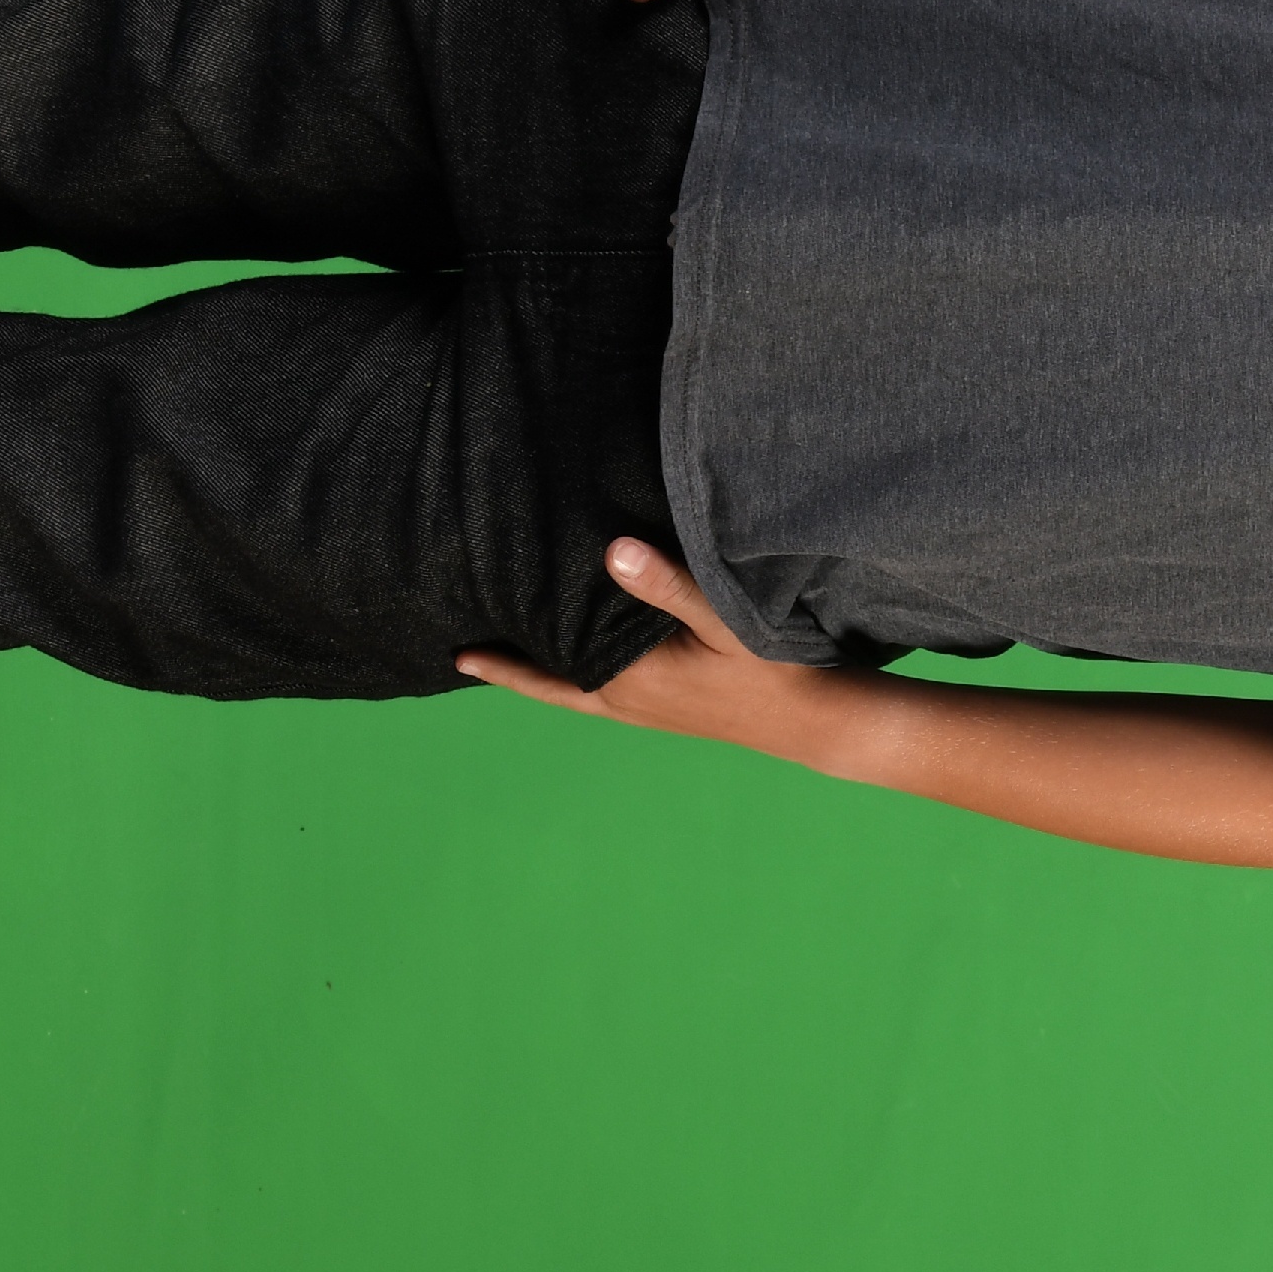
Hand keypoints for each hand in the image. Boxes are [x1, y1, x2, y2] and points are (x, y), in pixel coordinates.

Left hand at [457, 542, 859, 770]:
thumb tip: (610, 550)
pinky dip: (573, 679)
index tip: (459, 648)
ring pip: (572, 692)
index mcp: (628, 680)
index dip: (504, 660)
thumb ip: (667, 584)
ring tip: (502, 656)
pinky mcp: (666, 709)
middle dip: (508, 668)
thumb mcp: (722, 618)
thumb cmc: (773, 666)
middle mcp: (626, 701)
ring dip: (537, 675)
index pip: (548, 669)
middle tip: (462, 651)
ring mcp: (645, 710)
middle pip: (549, 686)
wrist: (814, 721)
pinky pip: (600, 694)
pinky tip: (576, 661)